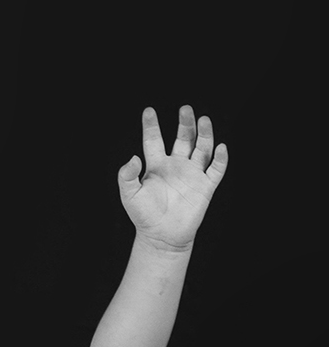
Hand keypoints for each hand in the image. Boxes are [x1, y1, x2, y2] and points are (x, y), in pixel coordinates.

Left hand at [118, 105, 227, 252]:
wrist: (161, 237)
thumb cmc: (144, 217)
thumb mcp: (129, 195)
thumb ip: (127, 175)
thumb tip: (133, 158)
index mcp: (156, 166)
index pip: (154, 140)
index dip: (152, 125)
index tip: (148, 111)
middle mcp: (176, 166)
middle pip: (183, 138)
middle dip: (185, 123)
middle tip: (185, 108)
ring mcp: (192, 175)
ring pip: (201, 148)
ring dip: (204, 134)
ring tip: (203, 120)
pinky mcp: (205, 187)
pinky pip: (216, 169)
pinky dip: (220, 158)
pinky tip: (220, 147)